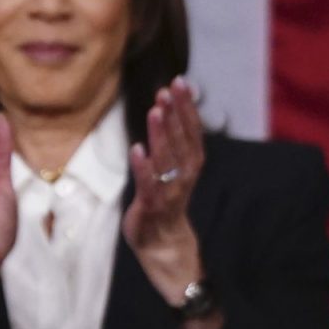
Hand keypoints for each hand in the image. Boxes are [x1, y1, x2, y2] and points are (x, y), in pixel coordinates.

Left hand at [123, 77, 207, 309]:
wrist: (163, 245)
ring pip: (168, 159)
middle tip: (168, 88)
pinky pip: (148, 185)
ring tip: (155, 110)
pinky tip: (137, 149)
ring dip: (161, 134)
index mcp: (191, 165)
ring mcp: (169, 192)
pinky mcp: (152, 206)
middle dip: (176, 114)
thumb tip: (166, 108)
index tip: (180, 83)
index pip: (192, 131)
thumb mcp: (172, 170)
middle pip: (182, 140)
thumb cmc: (164, 202)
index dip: (187, 107)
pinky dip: (144, 168)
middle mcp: (184, 176)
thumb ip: (171, 142)